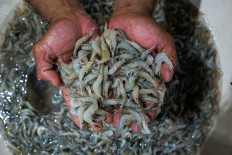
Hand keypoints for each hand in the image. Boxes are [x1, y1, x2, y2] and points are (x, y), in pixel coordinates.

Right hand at [27, 0, 111, 130]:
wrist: (72, 17)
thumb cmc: (56, 33)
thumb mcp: (43, 50)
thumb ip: (45, 68)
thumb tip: (56, 84)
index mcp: (69, 78)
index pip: (74, 99)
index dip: (79, 113)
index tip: (86, 126)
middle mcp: (84, 76)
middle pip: (91, 97)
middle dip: (97, 111)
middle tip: (106, 123)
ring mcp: (96, 68)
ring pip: (104, 88)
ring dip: (109, 101)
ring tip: (117, 114)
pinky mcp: (105, 60)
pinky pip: (112, 72)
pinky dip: (117, 82)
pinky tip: (124, 93)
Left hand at [109, 0, 177, 132]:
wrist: (128, 16)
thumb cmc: (148, 28)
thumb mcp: (163, 41)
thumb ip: (168, 58)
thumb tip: (169, 77)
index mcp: (148, 75)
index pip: (150, 96)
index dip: (148, 110)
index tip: (146, 121)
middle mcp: (133, 77)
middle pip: (131, 100)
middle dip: (129, 114)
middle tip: (125, 126)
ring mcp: (119, 73)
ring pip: (116, 94)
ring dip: (113, 108)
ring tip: (109, 120)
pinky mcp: (107, 67)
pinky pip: (103, 81)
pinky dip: (101, 93)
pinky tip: (98, 103)